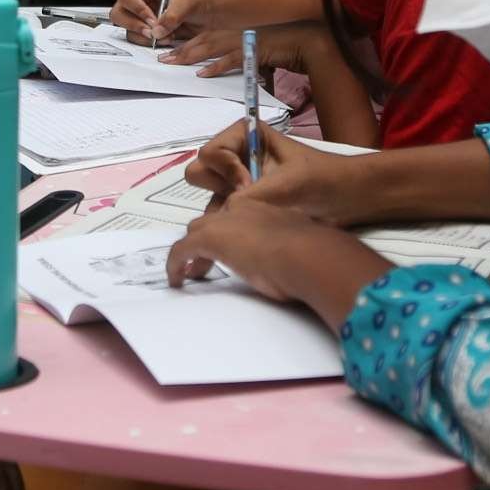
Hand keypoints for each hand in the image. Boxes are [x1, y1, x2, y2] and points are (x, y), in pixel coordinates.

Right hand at [113, 0, 210, 44]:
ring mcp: (140, 16)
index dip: (137, 8)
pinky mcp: (145, 30)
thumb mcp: (187, 3)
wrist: (208, 14)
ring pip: (126, 28)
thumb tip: (157, 29)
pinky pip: (137, 38)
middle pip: (119, 12)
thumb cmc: (198, 0)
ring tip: (161, 36)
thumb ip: (172, 16)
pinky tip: (164, 39)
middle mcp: (139, 0)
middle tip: (150, 31)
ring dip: (142, 35)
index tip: (151, 18)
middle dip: (134, 24)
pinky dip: (148, 42)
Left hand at [165, 17, 331, 77]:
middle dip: (181, 49)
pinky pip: (231, 59)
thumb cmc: (283, 48)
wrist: (306, 42)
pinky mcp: (253, 51)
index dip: (187, 44)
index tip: (170, 51)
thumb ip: (240, 60)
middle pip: (202, 40)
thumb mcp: (256, 53)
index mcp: (235, 33)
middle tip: (163, 58)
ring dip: (191, 55)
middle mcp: (236, 34)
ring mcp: (244, 41)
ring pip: (211, 47)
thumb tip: (224, 71)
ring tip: (174, 63)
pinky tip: (203, 73)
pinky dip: (216, 66)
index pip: (205, 36)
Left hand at [165, 199, 391, 330]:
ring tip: (188, 272)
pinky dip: (175, 264)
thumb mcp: (301, 250)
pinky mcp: (208, 239)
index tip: (234, 252)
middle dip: (207, 239)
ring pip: (195, 232)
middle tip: (206, 262)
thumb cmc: (314, 255)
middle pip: (213, 219)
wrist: (308, 254)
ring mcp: (224, 222)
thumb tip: (299, 273)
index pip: (238, 216)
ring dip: (191, 251)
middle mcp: (242, 209)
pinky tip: (176, 280)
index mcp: (266, 209)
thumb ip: (294, 252)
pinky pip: (180, 250)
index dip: (232, 234)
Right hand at [183, 119, 357, 217]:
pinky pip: (222, 214)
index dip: (226, 170)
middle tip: (247, 198)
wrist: (347, 198)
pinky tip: (248, 230)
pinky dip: (227, 224)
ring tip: (251, 217)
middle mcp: (236, 156)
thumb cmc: (322, 179)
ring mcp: (238, 180)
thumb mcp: (288, 184)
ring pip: (209, 195)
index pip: (210, 152)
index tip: (249, 184)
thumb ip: (253, 196)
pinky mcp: (245, 203)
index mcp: (244, 135)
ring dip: (223, 209)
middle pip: (201, 171)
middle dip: (219, 187)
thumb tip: (223, 216)